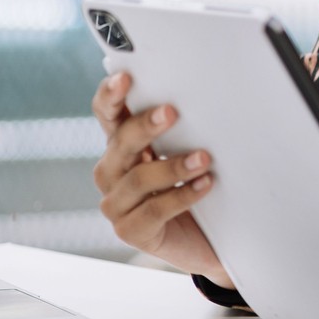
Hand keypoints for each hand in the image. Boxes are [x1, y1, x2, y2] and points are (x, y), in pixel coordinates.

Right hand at [90, 72, 228, 283]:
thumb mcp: (191, 149)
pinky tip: (204, 185)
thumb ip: (187, 127)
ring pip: (137, 179)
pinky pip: (153, 210)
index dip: (111, 96)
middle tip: (171, 112)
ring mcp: (117, 204)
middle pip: (120, 143)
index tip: (125, 78)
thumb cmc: (199, 185)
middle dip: (144, 126)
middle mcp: (113, 172)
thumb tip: (208, 95)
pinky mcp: (131, 231)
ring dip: (173, 166)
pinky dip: (181, 195)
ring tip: (204, 158)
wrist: (210, 239)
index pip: (108, 114)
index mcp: (123, 144)